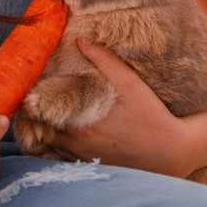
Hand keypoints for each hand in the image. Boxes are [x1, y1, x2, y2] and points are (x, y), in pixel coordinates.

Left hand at [48, 39, 193, 177]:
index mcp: (81, 125)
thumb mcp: (130, 83)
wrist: (171, 151)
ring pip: (52, 144)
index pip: (42, 113)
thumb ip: (105, 60)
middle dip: (39, 113)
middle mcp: (77, 145)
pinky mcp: (92, 166)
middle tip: (40, 96)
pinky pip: (64, 156)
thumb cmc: (151, 115)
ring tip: (50, 110)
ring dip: (49, 128)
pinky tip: (68, 129)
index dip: (35, 99)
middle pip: (42, 130)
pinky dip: (61, 143)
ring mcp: (83, 159)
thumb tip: (81, 39)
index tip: (36, 85)